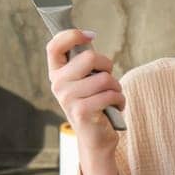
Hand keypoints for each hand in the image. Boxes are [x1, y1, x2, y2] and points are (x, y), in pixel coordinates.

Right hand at [47, 28, 124, 158]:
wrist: (96, 139)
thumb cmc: (94, 104)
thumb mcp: (85, 81)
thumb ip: (82, 62)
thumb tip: (87, 36)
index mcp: (56, 74)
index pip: (54, 46)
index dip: (72, 35)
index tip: (90, 36)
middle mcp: (58, 85)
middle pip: (89, 57)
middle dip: (107, 65)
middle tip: (108, 78)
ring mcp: (68, 99)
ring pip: (104, 78)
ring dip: (116, 87)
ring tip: (112, 97)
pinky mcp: (82, 111)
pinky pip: (110, 94)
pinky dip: (120, 100)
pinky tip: (115, 107)